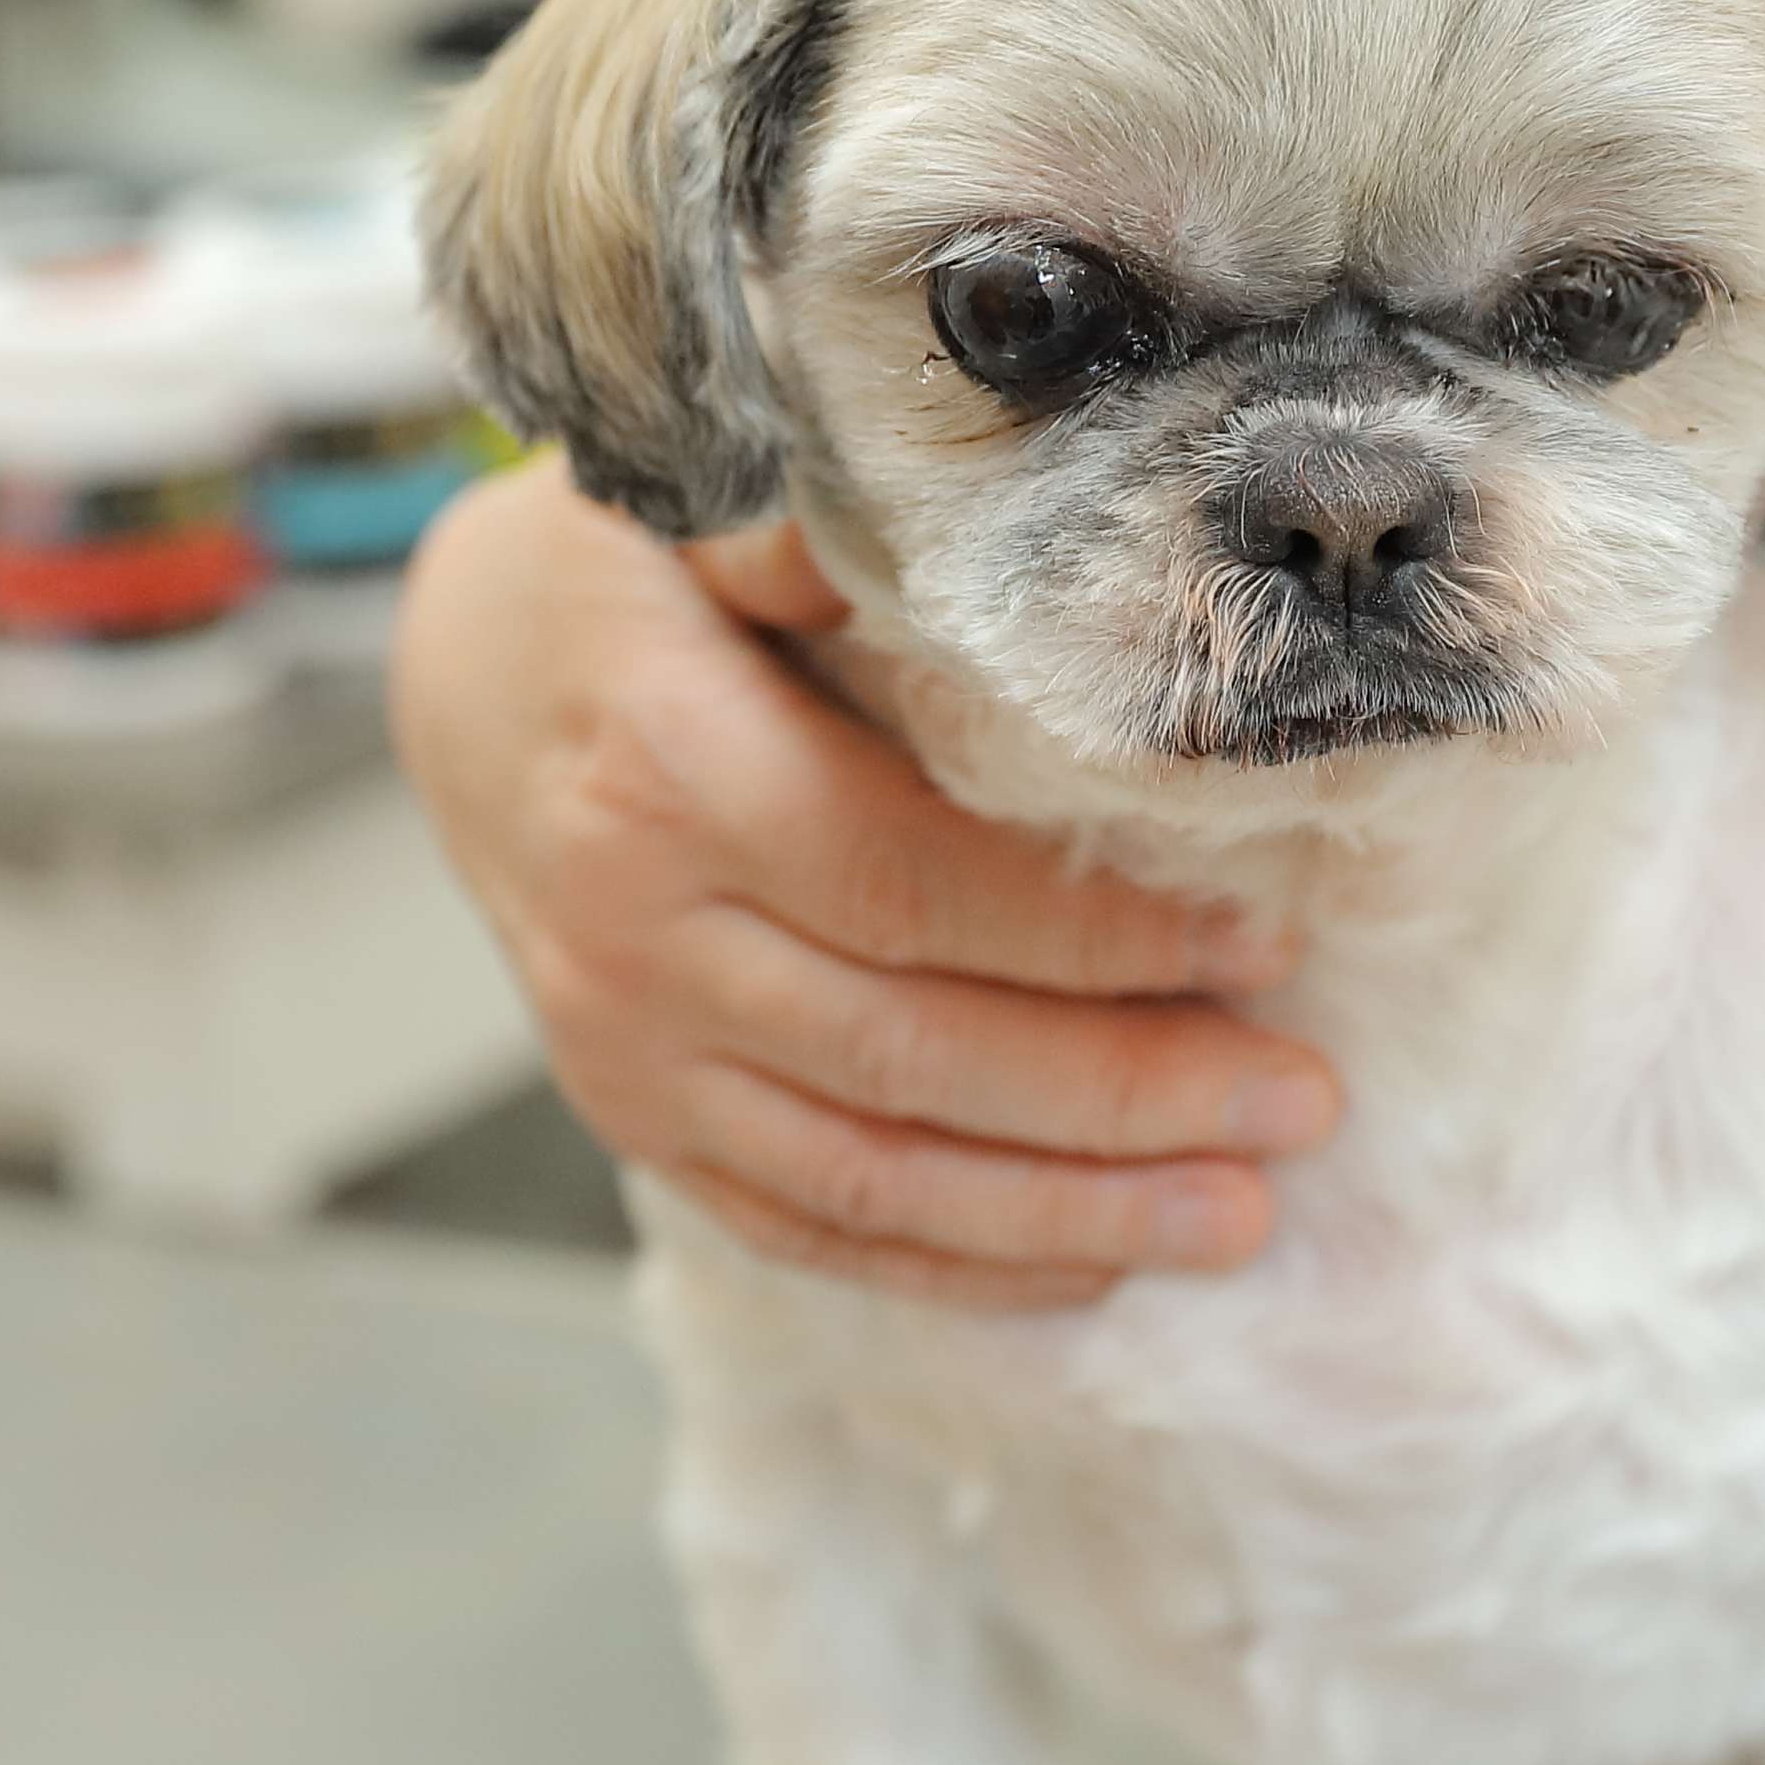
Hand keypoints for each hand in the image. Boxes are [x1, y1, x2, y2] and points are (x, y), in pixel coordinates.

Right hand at [389, 458, 1340, 1310]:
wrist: (463, 670)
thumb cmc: (630, 570)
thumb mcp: (709, 498)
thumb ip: (837, 531)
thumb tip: (1001, 534)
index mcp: (671, 768)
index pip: (919, 887)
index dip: (1097, 935)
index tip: (1263, 945)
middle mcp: (637, 931)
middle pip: (915, 1051)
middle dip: (1125, 1096)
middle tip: (1301, 1103)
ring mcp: (625, 1045)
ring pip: (869, 1169)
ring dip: (1067, 1209)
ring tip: (1239, 1216)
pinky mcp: (634, 1114)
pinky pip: (802, 1218)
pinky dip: (949, 1261)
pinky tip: (1088, 1267)